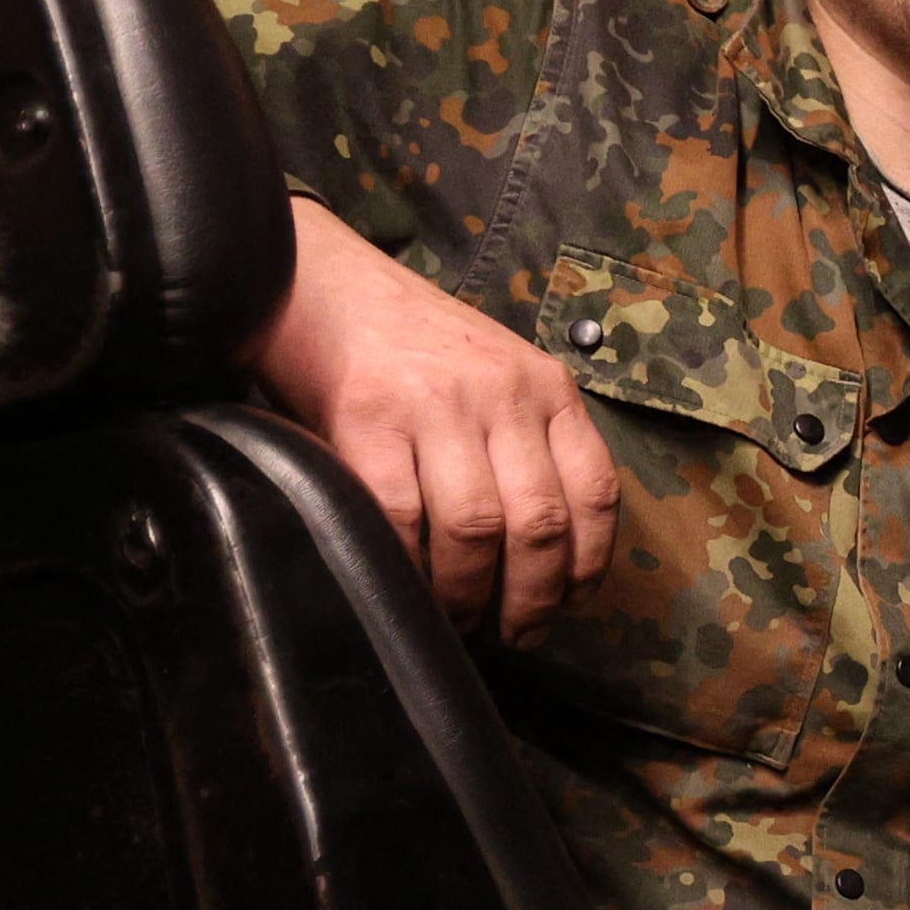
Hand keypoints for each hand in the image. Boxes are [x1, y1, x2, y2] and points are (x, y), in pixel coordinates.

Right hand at [250, 197, 621, 645]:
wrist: (313, 277)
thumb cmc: (402, 342)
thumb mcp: (490, 376)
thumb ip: (520, 442)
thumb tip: (536, 551)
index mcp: (546, 385)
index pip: (595, 491)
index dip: (587, 563)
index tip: (569, 603)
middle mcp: (503, 393)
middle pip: (540, 524)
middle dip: (531, 597)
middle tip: (512, 632)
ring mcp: (437, 404)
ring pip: (477, 530)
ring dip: (469, 594)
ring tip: (459, 620)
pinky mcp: (368, 418)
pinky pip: (400, 516)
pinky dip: (408, 565)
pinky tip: (407, 585)